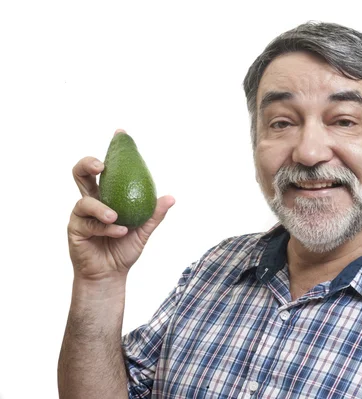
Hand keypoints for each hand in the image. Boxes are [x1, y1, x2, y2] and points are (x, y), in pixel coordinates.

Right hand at [67, 154, 174, 281]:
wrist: (111, 275)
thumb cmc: (124, 249)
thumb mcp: (144, 230)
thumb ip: (154, 214)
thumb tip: (171, 197)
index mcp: (107, 196)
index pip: (106, 169)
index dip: (112, 151)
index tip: (120, 133)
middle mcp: (91, 201)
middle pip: (81, 174)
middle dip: (88, 164)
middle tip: (100, 165)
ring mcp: (81, 216)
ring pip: (84, 201)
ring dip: (102, 209)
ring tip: (116, 217)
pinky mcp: (76, 230)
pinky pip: (89, 224)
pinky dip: (107, 228)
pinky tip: (119, 231)